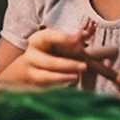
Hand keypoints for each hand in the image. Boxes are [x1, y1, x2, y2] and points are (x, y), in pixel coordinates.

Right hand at [1, 28, 117, 86]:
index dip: (63, 38)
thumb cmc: (50, 51)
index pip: (48, 36)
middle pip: (49, 62)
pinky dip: (60, 86)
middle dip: (67, 65)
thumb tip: (89, 32)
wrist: (30, 68)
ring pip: (46, 77)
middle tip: (84, 66)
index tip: (78, 39)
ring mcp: (31, 72)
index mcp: (38, 40)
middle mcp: (32, 56)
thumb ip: (75, 38)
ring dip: (63, 77)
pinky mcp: (34, 86)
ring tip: (77, 77)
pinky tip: (71, 84)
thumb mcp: (59, 42)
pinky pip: (47, 87)